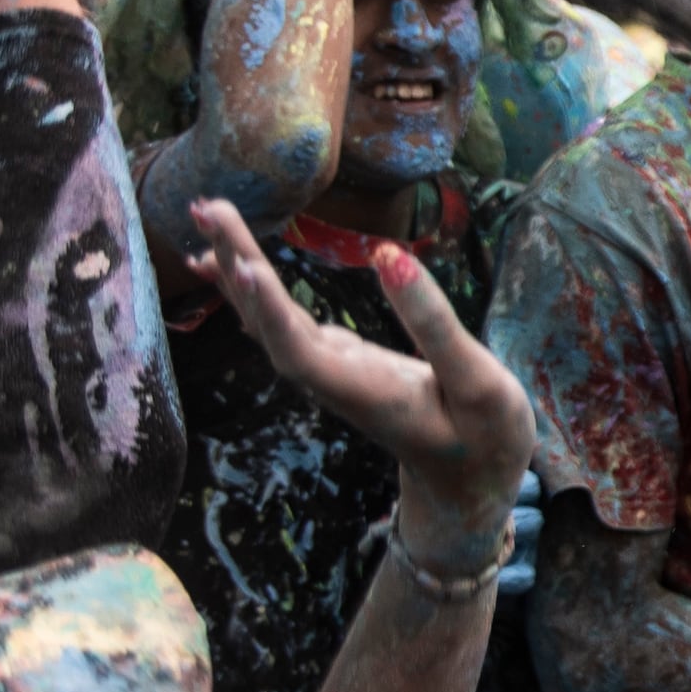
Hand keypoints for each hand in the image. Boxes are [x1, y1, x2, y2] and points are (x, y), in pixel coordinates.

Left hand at [181, 197, 538, 551]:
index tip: (238, 260)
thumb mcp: (479, 385)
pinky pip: (281, 322)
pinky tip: (231, 263)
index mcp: (365, 391)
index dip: (268, 309)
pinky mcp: (337, 362)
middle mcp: (333, 382)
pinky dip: (254, 288)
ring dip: (237, 268)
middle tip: (205, 205)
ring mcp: (330, 373)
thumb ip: (434, 324)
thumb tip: (388, 256)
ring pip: (270, 321)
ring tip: (204, 219)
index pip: (299, 351)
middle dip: (238, 262)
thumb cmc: (486, 439)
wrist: (469, 485)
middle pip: (270, 325)